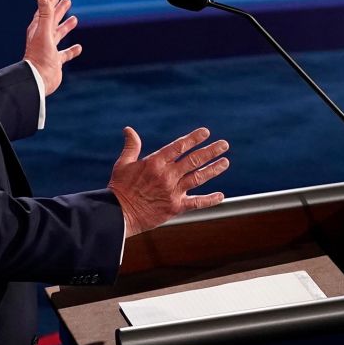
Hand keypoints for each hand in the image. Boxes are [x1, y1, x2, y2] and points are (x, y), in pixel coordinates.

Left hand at [23, 0, 79, 94]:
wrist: (39, 79)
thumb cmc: (40, 56)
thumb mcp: (44, 33)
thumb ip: (45, 15)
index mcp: (38, 31)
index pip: (44, 13)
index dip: (50, 3)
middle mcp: (43, 39)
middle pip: (52, 21)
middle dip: (60, 11)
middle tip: (68, 0)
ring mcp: (49, 50)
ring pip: (59, 35)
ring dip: (66, 27)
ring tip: (75, 19)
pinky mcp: (56, 61)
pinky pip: (65, 54)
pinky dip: (72, 50)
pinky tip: (78, 47)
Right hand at [108, 127, 229, 236]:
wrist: (118, 214)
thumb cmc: (119, 188)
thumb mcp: (123, 164)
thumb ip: (131, 146)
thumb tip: (129, 130)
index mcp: (155, 163)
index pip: (179, 146)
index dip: (193, 138)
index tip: (206, 132)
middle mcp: (167, 175)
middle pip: (194, 160)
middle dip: (211, 151)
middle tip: (224, 144)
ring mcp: (173, 191)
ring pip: (198, 177)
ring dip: (214, 169)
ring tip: (225, 162)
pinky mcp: (175, 207)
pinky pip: (197, 203)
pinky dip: (210, 200)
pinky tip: (221, 196)